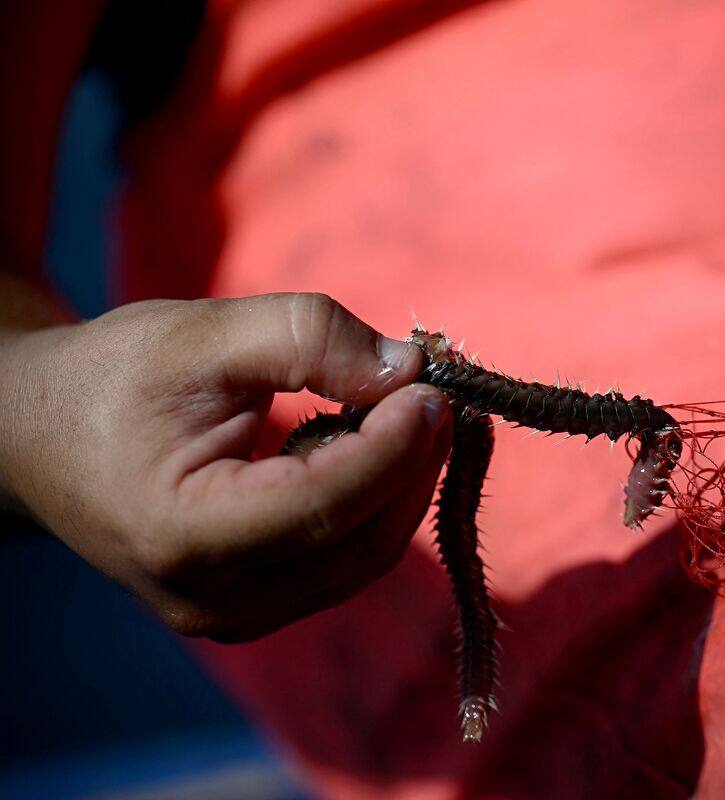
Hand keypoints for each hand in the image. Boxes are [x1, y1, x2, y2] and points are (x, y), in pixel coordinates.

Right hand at [0, 293, 451, 640]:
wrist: (41, 436)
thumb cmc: (113, 379)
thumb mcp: (203, 335)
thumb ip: (307, 337)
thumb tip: (410, 368)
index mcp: (182, 537)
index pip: (325, 504)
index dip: (394, 446)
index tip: (430, 386)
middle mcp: (211, 600)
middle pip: (359, 540)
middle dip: (414, 463)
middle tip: (437, 392)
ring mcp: (234, 616)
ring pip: (363, 557)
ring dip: (405, 483)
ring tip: (413, 411)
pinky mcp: (256, 605)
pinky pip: (344, 560)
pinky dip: (376, 502)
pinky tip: (377, 446)